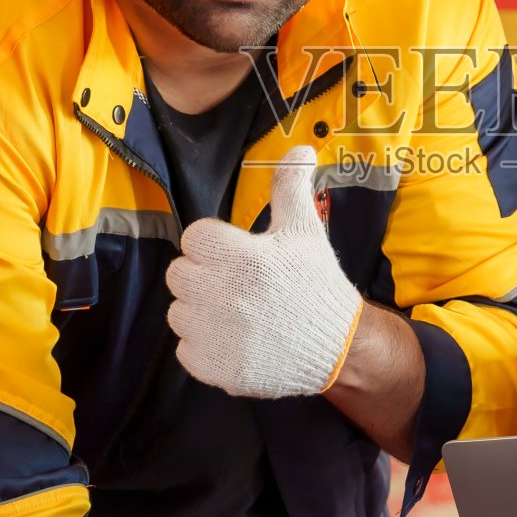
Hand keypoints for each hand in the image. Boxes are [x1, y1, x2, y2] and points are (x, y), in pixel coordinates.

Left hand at [165, 145, 363, 398]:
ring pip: (177, 313)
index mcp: (244, 257)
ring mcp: (217, 336)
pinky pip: (184, 350)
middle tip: (234, 283)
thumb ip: (291, 187)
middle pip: (178, 274)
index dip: (213, 244)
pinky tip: (233, 340)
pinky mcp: (215, 369)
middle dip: (202, 275)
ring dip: (199, 311)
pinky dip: (204, 347)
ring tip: (234, 312)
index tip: (236, 254)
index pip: (193, 238)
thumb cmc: (317, 283)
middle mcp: (224, 295)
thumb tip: (301, 147)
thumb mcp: (305, 231)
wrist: (339, 348)